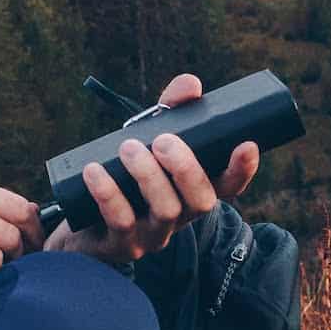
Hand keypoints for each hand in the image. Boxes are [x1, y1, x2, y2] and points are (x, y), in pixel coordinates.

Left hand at [43, 73, 259, 264]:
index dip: (242, 169)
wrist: (84, 223)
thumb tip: (191, 85)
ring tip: (128, 148)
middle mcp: (181, 217)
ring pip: (166, 211)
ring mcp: (154, 235)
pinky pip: (121, 221)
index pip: (229, 185)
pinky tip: (95, 171)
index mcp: (192, 192)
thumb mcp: (148, 140)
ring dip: (149, 176)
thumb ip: (171, 111)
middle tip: (163, 141)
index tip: (246, 144)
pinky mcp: (122, 244)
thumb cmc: (126, 175)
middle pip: (202, 202)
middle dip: (186, 168)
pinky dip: (109, 194)